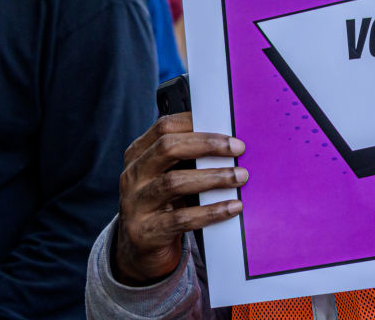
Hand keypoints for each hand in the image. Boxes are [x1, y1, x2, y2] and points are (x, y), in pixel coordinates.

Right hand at [113, 112, 247, 284]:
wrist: (140, 249)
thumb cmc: (164, 204)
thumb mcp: (169, 175)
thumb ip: (189, 158)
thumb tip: (231, 142)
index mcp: (138, 155)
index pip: (164, 128)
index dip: (197, 124)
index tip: (227, 127)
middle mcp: (133, 176)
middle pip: (168, 149)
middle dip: (207, 145)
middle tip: (238, 148)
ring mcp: (135, 204)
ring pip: (174, 182)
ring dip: (213, 177)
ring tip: (240, 176)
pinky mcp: (145, 232)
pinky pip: (182, 219)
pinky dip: (211, 211)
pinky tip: (233, 207)